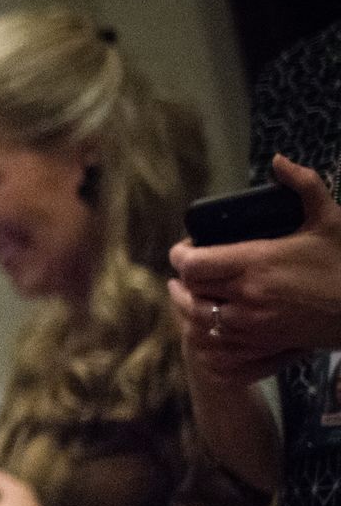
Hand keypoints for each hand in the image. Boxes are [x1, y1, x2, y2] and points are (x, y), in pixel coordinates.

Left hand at [170, 153, 340, 379]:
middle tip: (188, 271)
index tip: (185, 249)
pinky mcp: (261, 345)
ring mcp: (252, 325)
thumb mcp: (329, 220)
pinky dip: (206, 333)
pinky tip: (210, 321)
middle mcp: (248, 296)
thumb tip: (279, 160)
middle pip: (190, 291)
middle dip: (183, 279)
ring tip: (188, 294)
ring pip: (198, 320)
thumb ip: (304, 186)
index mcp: (257, 262)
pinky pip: (216, 344)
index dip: (181, 256)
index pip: (194, 264)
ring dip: (188, 306)